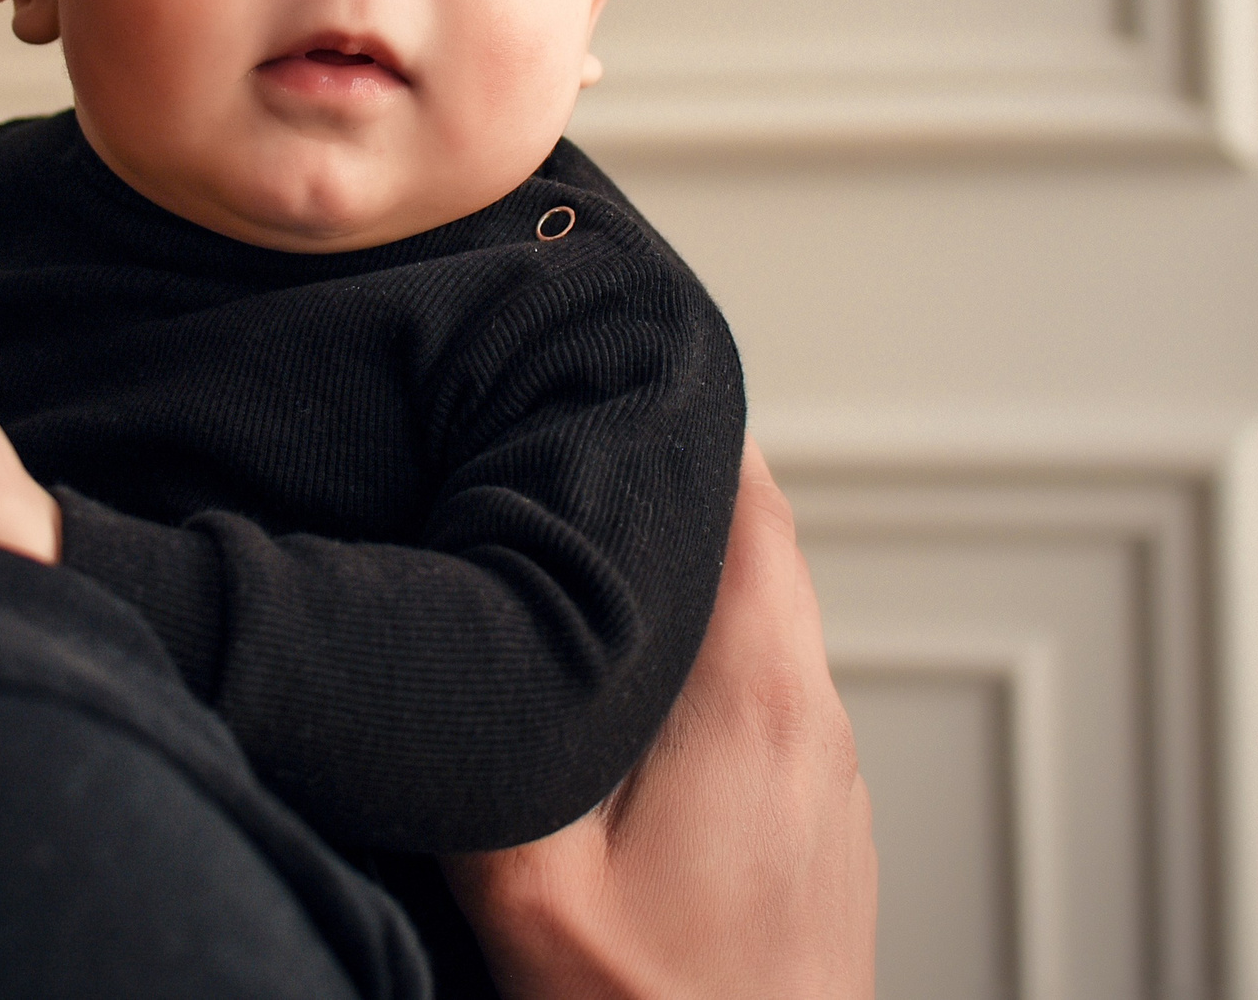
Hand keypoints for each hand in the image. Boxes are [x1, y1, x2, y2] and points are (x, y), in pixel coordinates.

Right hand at [441, 442, 875, 999]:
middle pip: (764, 550)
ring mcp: (833, 784)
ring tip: (589, 541)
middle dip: (679, 482)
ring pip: (770, 625)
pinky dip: (711, 655)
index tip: (623, 364)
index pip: (751, 507)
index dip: (693, 421)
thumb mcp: (525, 893)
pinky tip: (629, 681)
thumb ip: (481, 757)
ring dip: (695, 573)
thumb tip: (423, 653)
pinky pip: (773, 697)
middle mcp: (816, 725)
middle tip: (580, 434)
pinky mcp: (827, 835)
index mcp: (753, 706)